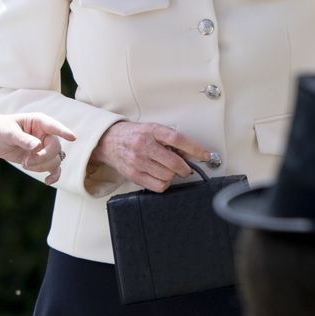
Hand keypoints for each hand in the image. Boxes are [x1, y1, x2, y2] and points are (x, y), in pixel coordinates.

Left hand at [0, 113, 75, 184]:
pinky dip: (53, 175)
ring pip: (55, 160)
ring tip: (25, 164)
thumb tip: (37, 146)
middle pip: (56, 148)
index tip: (73, 138)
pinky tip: (47, 181)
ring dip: (41, 166)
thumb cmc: (0, 129)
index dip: (63, 131)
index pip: (54, 126)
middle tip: (26, 162)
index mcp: (39, 122)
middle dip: (43, 158)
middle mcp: (45, 134)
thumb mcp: (8, 132)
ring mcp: (44, 147)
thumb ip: (23, 139)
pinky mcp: (41, 159)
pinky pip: (54, 168)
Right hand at [90, 121, 210, 191]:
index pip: (177, 139)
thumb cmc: (134, 135)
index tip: (206, 155)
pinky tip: (160, 175)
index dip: (195, 148)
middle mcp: (144, 145)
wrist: (108, 141)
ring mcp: (138, 162)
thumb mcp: (152, 129)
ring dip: (173, 175)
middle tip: (185, 168)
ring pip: (168, 176)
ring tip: (167, 168)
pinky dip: (164, 183)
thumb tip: (191, 153)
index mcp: (151, 131)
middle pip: (174, 163)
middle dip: (184, 168)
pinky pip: (158, 186)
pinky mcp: (134, 175)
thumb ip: (170, 140)